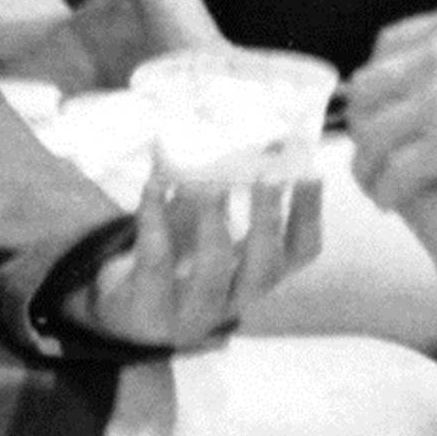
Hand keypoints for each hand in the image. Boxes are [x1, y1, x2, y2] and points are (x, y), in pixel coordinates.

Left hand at [60, 170, 323, 346]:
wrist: (125, 310)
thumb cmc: (176, 256)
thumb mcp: (203, 223)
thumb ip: (219, 183)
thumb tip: (235, 124)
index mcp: (257, 273)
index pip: (301, 252)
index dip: (309, 214)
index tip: (311, 171)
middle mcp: (235, 298)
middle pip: (264, 268)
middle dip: (268, 221)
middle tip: (268, 176)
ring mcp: (192, 312)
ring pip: (212, 275)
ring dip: (213, 225)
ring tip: (208, 183)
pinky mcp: (149, 308)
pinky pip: (156, 263)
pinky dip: (155, 220)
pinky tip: (154, 185)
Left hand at [347, 0, 436, 210]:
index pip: (387, 47)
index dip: (380, 80)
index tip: (388, 106)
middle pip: (368, 90)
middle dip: (363, 122)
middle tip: (375, 150)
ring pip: (371, 136)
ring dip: (366, 162)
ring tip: (377, 183)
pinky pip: (394, 172)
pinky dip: (384, 190)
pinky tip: (393, 204)